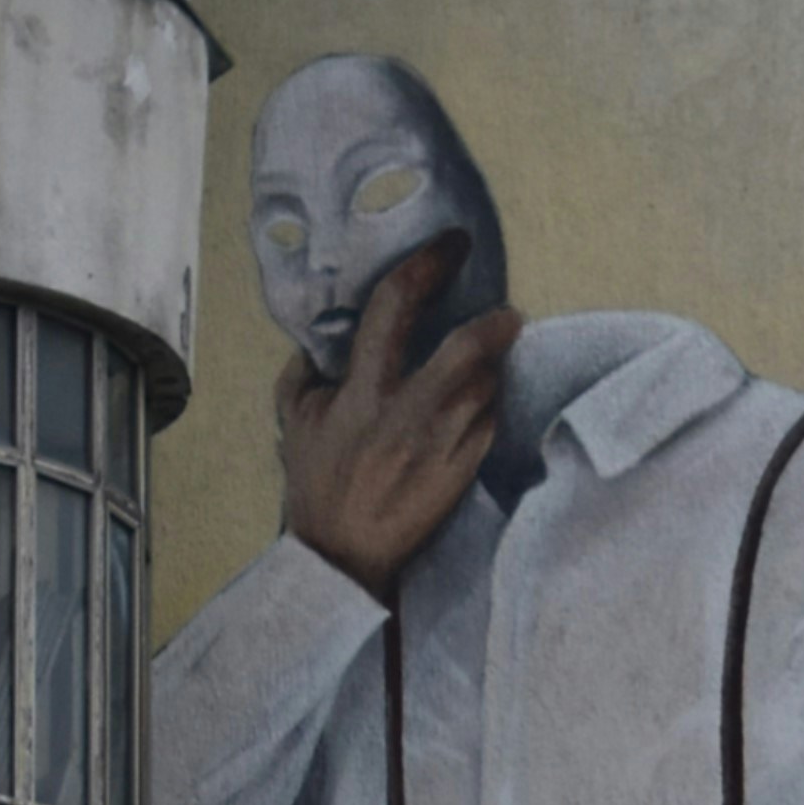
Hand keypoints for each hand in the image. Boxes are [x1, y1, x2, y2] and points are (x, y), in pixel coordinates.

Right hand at [277, 238, 521, 598]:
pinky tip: (479, 404)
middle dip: (495, 324)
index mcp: (362, 393)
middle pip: (466, 351)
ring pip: (487, 388)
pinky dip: (488, 406)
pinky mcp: (464, 472)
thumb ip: (305, 374)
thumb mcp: (295, 423)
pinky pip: (489, 423)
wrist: (344, 556)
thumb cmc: (317, 487)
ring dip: (493, 367)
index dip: (425, 267)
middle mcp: (406, 415)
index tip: (449, 247)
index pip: (394, 310)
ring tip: (491, 360)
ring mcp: (442, 446)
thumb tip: (320, 339)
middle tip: (508, 313)